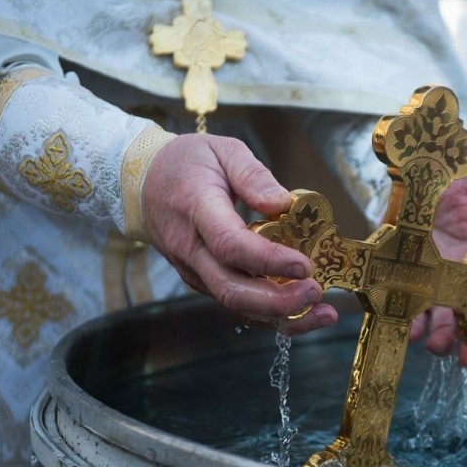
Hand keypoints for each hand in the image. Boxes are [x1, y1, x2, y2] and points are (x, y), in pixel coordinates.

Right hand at [142, 133, 337, 331]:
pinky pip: (236, 304)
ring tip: (323, 313)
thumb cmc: (186, 164)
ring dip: (281, 316)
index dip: (268, 260)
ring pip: (235, 305)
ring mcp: (195, 270)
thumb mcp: (222, 150)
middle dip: (278, 300)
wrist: (144, 184)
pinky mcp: (203, 281)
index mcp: (196, 210)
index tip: (303, 265)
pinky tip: (303, 315)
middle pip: (232, 289)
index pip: (230, 245)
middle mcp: (192, 249)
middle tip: (316, 292)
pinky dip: (270, 316)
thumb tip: (281, 203)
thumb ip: (252, 174)